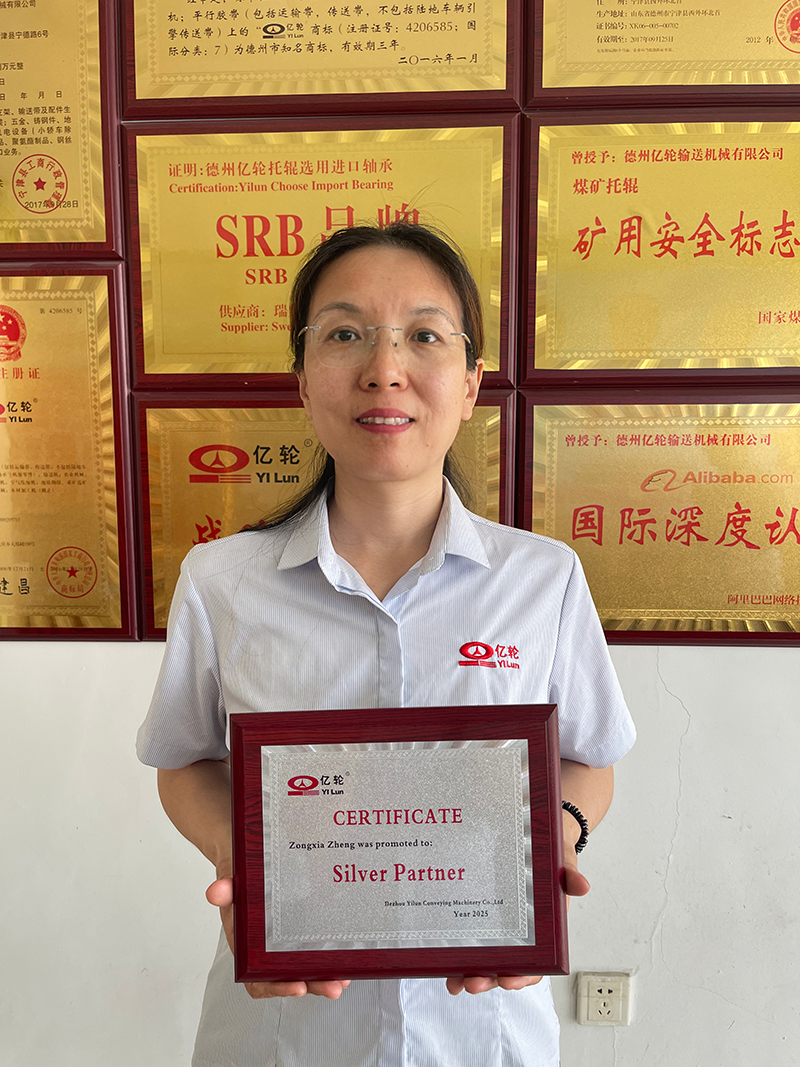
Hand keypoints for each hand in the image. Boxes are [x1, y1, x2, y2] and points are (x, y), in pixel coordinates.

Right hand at [206, 877, 350, 1000]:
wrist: (245, 863)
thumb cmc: (237, 880)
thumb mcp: (230, 881)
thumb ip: (225, 889)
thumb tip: (216, 892)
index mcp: (246, 947)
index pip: (258, 979)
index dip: (276, 988)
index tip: (298, 987)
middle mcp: (265, 951)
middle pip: (288, 978)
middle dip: (312, 985)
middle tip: (334, 987)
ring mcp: (282, 944)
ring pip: (303, 969)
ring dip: (323, 977)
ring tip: (343, 980)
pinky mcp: (298, 932)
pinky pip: (312, 951)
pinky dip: (327, 959)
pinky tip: (345, 960)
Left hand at [447, 820, 591, 996]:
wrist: (536, 836)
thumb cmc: (550, 858)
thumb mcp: (562, 863)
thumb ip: (569, 876)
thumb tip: (581, 885)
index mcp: (541, 931)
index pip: (535, 963)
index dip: (523, 975)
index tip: (509, 980)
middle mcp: (519, 935)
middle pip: (504, 967)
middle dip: (488, 979)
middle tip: (472, 983)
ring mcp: (499, 929)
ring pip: (485, 960)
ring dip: (469, 974)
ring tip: (454, 981)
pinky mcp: (482, 917)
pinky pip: (470, 940)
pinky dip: (458, 954)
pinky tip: (444, 963)